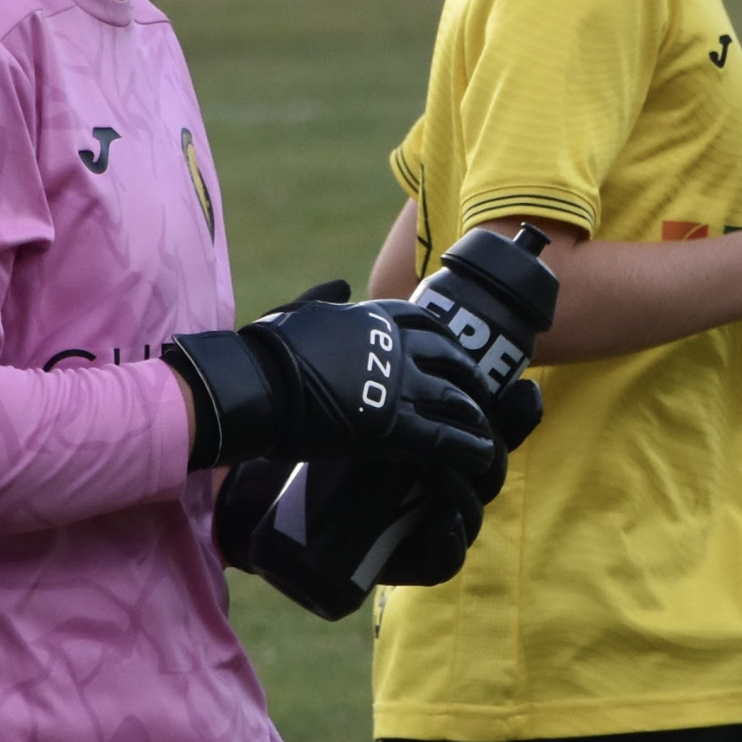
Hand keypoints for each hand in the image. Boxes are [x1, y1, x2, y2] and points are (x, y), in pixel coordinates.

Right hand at [167, 298, 495, 473]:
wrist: (256, 384)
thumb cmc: (268, 349)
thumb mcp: (299, 309)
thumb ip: (325, 298)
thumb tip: (341, 285)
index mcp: (373, 317)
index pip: (425, 322)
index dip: (446, 339)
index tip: (455, 352)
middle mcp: (394, 346)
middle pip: (450, 357)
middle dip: (469, 376)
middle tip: (481, 394)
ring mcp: (396, 384)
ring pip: (455, 397)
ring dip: (475, 414)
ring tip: (485, 430)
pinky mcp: (391, 425)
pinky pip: (443, 437)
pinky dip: (468, 446)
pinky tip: (483, 456)